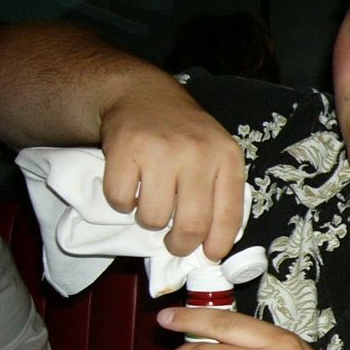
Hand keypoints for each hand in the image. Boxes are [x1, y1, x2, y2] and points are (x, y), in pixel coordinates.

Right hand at [100, 75, 245, 259]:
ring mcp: (161, 150)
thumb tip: (214, 246)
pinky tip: (130, 185)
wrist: (142, 94)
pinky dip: (121, 202)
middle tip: (174, 243)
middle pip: (191, 225)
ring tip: (151, 201)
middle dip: (180, 245)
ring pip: (154, 218)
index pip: (228, 215)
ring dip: (149, 220)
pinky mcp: (125, 148)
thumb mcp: (216, 154)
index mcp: (227, 157)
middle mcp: (198, 153)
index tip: (209, 255)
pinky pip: (121, 201)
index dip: (218, 244)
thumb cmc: (184, 135)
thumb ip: (219, 193)